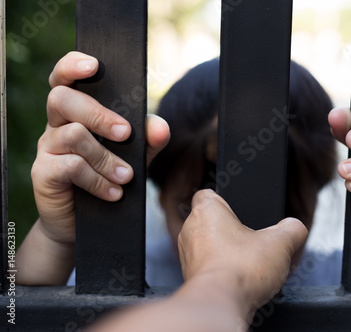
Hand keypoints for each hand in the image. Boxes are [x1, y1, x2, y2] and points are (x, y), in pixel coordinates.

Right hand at [32, 51, 169, 244]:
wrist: (83, 222)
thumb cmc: (108, 179)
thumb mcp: (134, 157)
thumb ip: (148, 140)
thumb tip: (160, 127)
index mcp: (76, 113)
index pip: (64, 78)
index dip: (72, 65)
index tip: (94, 65)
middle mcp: (56, 125)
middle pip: (64, 99)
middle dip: (99, 114)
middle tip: (125, 133)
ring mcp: (47, 148)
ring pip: (73, 135)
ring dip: (106, 157)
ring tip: (126, 176)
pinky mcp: (43, 173)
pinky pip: (70, 166)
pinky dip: (97, 180)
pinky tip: (113, 192)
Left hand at [87, 190, 307, 331]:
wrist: (218, 303)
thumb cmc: (241, 268)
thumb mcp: (279, 242)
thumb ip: (292, 230)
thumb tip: (298, 229)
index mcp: (208, 209)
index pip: (210, 194)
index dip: (225, 201)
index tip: (236, 212)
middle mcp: (190, 228)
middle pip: (206, 219)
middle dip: (225, 228)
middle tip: (245, 238)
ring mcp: (185, 252)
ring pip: (201, 243)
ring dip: (218, 250)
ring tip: (240, 260)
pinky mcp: (186, 274)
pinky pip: (201, 264)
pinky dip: (214, 268)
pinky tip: (231, 278)